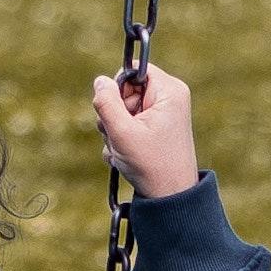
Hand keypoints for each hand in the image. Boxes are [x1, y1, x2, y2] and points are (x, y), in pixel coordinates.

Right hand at [91, 57, 196, 201]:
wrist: (170, 199)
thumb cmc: (151, 165)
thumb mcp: (122, 132)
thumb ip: (107, 102)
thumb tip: (100, 80)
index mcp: (169, 91)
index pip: (134, 70)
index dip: (118, 89)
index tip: (118, 112)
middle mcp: (169, 99)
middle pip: (126, 91)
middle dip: (114, 114)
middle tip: (117, 136)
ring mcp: (163, 116)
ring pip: (124, 110)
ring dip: (115, 130)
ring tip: (122, 149)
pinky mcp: (156, 130)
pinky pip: (129, 125)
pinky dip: (122, 140)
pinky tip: (125, 156)